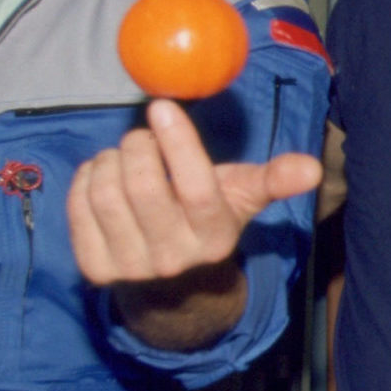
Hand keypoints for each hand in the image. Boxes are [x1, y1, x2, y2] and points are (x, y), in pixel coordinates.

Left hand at [70, 98, 321, 286]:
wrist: (173, 284)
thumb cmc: (207, 219)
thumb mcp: (242, 198)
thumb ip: (275, 179)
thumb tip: (312, 168)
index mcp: (214, 237)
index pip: (196, 187)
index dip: (177, 143)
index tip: (162, 106)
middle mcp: (173, 258)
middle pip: (142, 187)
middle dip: (137, 145)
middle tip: (143, 137)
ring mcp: (130, 267)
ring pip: (105, 192)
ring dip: (110, 160)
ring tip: (125, 159)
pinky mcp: (95, 269)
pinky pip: (78, 206)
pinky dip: (86, 178)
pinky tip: (103, 177)